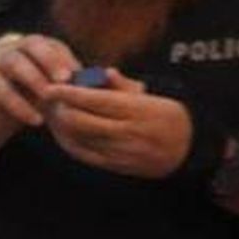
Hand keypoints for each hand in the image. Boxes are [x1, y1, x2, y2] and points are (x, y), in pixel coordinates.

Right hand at [0, 32, 79, 132]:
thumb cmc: (32, 99)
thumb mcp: (53, 89)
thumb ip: (71, 82)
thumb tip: (103, 80)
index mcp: (33, 46)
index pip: (52, 44)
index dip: (66, 58)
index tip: (80, 76)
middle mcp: (13, 47)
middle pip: (32, 44)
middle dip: (50, 60)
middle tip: (65, 79)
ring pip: (14, 62)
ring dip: (33, 78)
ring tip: (49, 97)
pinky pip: (0, 89)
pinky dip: (19, 105)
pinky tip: (35, 120)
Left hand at [46, 69, 192, 177]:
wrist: (189, 150)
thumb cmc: (170, 115)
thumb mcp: (155, 94)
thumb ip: (125, 85)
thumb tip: (103, 71)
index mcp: (138, 110)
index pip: (95, 101)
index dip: (68, 94)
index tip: (51, 88)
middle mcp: (128, 132)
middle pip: (81, 122)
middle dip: (59, 110)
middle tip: (48, 100)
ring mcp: (121, 152)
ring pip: (78, 139)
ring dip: (60, 126)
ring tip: (52, 113)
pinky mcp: (116, 166)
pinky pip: (84, 154)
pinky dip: (68, 142)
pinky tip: (62, 132)